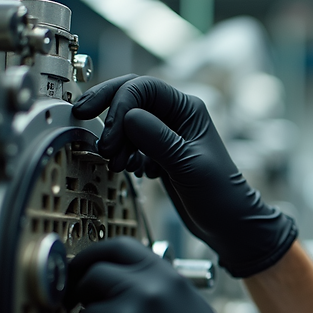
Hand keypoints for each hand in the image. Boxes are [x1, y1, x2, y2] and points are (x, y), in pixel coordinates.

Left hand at [65, 237, 291, 312]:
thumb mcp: (187, 304)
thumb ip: (153, 286)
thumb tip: (116, 281)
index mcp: (165, 277)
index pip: (116, 247)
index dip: (92, 256)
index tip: (82, 268)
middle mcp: (143, 292)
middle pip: (92, 276)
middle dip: (85, 293)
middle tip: (91, 311)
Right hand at [71, 75, 296, 277]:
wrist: (229, 225)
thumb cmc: (221, 196)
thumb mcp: (188, 167)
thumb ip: (158, 140)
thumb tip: (129, 116)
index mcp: (188, 109)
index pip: (144, 88)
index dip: (120, 105)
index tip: (111, 136)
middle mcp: (176, 117)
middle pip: (130, 97)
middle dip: (107, 110)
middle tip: (83, 120)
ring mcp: (166, 135)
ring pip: (127, 122)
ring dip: (115, 139)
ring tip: (116, 164)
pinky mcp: (157, 154)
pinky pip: (130, 143)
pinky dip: (123, 153)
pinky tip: (129, 170)